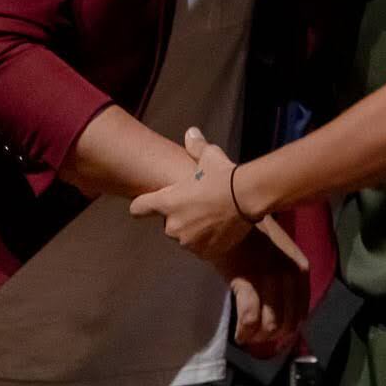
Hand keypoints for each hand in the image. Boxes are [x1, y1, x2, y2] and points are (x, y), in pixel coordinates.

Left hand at [128, 126, 256, 261]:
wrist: (247, 197)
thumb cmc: (224, 175)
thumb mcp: (209, 157)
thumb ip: (196, 147)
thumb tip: (191, 132)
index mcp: (166, 202)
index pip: (139, 209)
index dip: (141, 206)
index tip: (144, 207)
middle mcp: (173, 225)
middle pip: (168, 224)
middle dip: (180, 217)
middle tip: (199, 206)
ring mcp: (189, 242)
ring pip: (186, 238)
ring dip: (194, 231)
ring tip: (213, 217)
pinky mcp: (205, 253)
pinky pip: (202, 248)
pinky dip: (208, 242)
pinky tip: (221, 229)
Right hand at [226, 227, 309, 352]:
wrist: (230, 213)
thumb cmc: (252, 234)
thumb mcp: (279, 253)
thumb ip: (285, 277)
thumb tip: (283, 309)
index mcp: (299, 268)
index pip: (301, 312)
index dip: (288, 328)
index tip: (273, 333)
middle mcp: (288, 275)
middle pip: (286, 322)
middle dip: (272, 336)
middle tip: (257, 337)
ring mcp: (268, 278)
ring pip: (270, 325)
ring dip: (258, 337)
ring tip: (247, 336)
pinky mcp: (246, 280)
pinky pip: (249, 317)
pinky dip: (245, 332)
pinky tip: (239, 335)